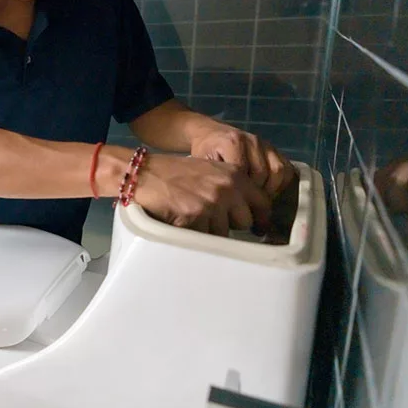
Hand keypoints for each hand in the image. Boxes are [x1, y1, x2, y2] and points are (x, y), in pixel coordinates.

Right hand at [133, 154, 271, 236]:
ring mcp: (211, 203)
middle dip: (231, 224)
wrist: (145, 173)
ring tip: (193, 217)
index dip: (261, 218)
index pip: (263, 203)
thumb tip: (249, 213)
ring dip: (210, 230)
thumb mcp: (210, 170)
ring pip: (223, 233)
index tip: (259, 229)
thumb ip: (231, 186)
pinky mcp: (194, 217)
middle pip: (245, 222)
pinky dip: (194, 233)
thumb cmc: (175, 172)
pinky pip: (203, 237)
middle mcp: (227, 189)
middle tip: (213, 218)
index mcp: (234, 175)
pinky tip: (183, 220)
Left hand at [190, 122, 295, 196]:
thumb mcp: (202, 162)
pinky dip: (281, 183)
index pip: (243, 172)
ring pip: (277, 170)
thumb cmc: (204, 151)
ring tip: (258, 199)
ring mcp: (265, 143)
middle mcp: (252, 140)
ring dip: (270, 189)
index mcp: (233, 142)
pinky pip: (287, 168)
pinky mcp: (274, 148)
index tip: (234, 203)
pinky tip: (268, 191)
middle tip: (247, 205)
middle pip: (262, 173)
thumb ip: (214, 176)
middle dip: (255, 192)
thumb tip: (226, 201)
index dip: (240, 191)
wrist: (210, 133)